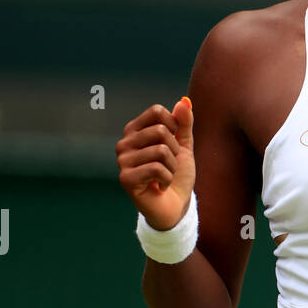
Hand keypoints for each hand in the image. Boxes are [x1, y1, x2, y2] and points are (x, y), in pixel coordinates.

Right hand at [117, 99, 195, 230]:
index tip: (173, 144)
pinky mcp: (126, 178)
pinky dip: (167, 178)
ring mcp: (122, 161)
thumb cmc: (177, 175)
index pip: (156, 111)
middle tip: (169, 165)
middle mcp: (124, 143)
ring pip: (160, 150)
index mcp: (134, 131)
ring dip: (172, 167)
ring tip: (165, 176)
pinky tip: (160, 186)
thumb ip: (184, 124)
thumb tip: (184, 101)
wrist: (175, 206)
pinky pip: (156, 168)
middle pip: (160, 130)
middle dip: (175, 151)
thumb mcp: (183, 146)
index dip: (174, 127)